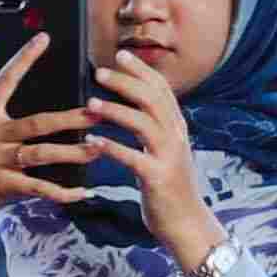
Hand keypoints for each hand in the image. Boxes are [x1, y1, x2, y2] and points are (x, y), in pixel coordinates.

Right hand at [0, 38, 96, 217]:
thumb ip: (9, 110)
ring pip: (41, 154)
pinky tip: (82, 191)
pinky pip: (38, 187)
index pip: (5, 80)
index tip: (43, 38)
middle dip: (71, 118)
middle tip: (99, 112)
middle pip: (37, 123)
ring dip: (74, 152)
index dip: (23, 58)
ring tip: (98, 147)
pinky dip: (62, 191)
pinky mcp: (2, 184)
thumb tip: (50, 94)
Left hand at [86, 53, 222, 275]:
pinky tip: (93, 141)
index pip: (161, 89)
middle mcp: (176, 136)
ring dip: (116, 111)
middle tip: (98, 71)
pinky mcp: (158, 178)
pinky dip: (113, 147)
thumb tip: (131, 104)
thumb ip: (151, 128)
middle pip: (153, 99)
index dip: (142, 70)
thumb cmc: (166, 185)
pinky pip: (134, 158)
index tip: (120, 53)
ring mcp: (169, 157)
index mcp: (175, 127)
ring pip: (145, 124)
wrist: (185, 222)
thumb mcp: (162, 150)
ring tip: (91, 103)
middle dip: (126, 82)